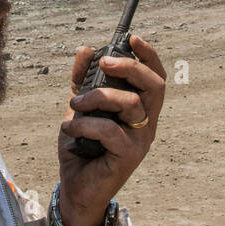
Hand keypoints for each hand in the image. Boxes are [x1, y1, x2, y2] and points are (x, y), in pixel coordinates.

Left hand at [56, 35, 164, 225]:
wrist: (75, 187)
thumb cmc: (82, 146)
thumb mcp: (79, 107)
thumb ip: (83, 80)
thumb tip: (86, 49)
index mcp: (140, 109)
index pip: (155, 77)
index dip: (148, 56)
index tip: (132, 38)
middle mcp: (147, 123)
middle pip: (154, 86)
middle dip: (130, 67)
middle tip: (104, 63)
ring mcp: (140, 140)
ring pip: (131, 104)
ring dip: (98, 97)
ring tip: (75, 104)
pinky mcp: (128, 156)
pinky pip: (110, 130)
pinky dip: (86, 123)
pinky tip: (69, 126)